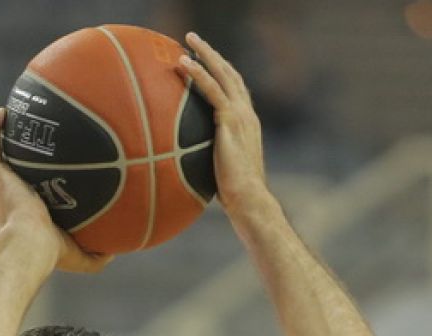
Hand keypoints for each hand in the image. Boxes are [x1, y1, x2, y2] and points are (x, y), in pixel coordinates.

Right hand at [0, 108, 112, 274]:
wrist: (30, 244)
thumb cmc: (52, 253)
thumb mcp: (81, 257)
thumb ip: (96, 257)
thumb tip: (114, 253)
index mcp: (23, 217)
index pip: (25, 199)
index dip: (30, 188)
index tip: (43, 175)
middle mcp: (6, 201)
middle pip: (7, 176)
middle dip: (13, 161)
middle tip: (26, 144)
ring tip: (8, 120)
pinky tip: (3, 113)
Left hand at [177, 33, 272, 218]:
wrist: (248, 199)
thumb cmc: (233, 194)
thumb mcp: (220, 169)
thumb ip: (209, 157)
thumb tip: (185, 162)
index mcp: (246, 123)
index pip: (234, 89)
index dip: (221, 71)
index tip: (207, 59)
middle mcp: (247, 114)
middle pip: (230, 73)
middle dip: (213, 54)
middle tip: (194, 39)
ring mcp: (241, 115)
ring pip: (222, 74)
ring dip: (205, 53)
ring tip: (188, 39)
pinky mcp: (230, 121)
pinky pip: (212, 90)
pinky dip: (198, 73)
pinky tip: (183, 63)